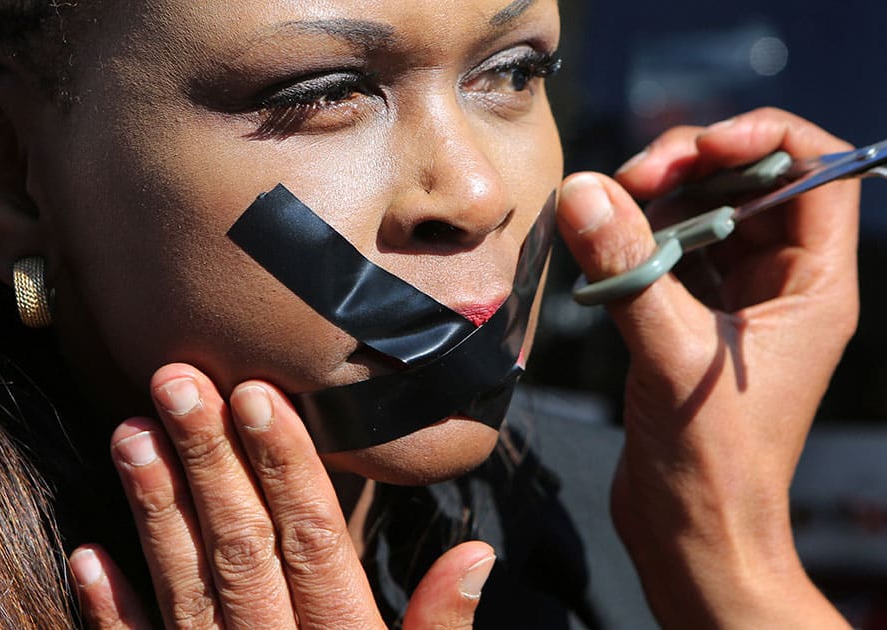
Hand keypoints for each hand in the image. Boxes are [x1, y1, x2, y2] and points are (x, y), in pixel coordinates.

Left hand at [67, 364, 494, 628]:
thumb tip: (476, 553)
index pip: (313, 542)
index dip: (284, 468)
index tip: (256, 395)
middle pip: (242, 549)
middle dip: (209, 463)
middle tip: (175, 382)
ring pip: (186, 590)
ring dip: (155, 513)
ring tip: (128, 433)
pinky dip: (111, 613)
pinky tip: (88, 554)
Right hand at [557, 108, 856, 627]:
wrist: (691, 533)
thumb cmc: (712, 461)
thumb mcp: (670, 353)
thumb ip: (630, 268)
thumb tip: (585, 191)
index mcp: (814, 287)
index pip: (817, 173)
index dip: (765, 138)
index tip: (702, 144)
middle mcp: (782, 286)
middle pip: (751, 183)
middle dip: (694, 164)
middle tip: (633, 176)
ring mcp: (736, 303)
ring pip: (707, 215)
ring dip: (660, 199)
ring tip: (610, 204)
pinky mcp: (692, 321)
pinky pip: (671, 253)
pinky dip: (640, 237)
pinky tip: (606, 240)